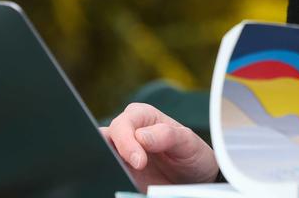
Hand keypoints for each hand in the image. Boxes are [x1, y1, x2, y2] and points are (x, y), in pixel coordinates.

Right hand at [101, 102, 219, 191]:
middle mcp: (128, 132)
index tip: (139, 162)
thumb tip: (140, 136)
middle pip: (105, 137)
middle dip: (109, 152)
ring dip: (109, 164)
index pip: (122, 125)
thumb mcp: (188, 142)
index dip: (126, 142)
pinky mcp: (122, 172)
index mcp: (142, 116)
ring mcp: (123, 153)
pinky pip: (109, 172)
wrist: (196, 179)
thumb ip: (168, 135)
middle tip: (132, 169)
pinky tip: (125, 182)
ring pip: (102, 155)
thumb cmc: (192, 154)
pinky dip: (113, 176)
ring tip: (125, 176)